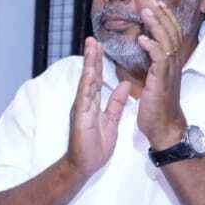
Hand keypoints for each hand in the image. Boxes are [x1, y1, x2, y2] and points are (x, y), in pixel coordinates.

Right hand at [64, 37, 130, 176]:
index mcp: (91, 103)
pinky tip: (90, 70)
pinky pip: (85, 95)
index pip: (96, 79)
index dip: (98, 62)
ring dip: (89, 63)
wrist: (84, 165)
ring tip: (91, 46)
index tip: (101, 46)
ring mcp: (81, 107)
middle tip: (93, 38)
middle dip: (92, 56)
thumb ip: (116, 103)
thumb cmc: (94, 147)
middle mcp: (84, 102)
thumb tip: (124, 85)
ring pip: (86, 81)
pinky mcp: (80, 115)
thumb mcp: (111, 121)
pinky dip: (87, 81)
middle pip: (89, 75)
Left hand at [135, 0, 188, 149]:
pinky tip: (142, 38)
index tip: (157, 4)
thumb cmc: (157, 106)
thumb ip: (154, 64)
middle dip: (162, 15)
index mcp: (171, 63)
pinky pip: (159, 60)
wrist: (164, 126)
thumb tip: (148, 49)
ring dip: (156, 25)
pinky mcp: (161, 81)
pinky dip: (152, 47)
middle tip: (152, 1)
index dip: (165, 18)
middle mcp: (174, 64)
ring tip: (146, 12)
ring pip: (167, 42)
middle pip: (172, 33)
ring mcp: (169, 72)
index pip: (171, 34)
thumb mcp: (156, 80)